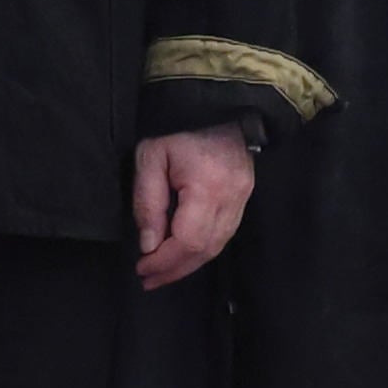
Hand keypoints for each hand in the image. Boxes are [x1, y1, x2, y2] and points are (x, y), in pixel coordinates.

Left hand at [130, 124, 255, 288]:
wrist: (216, 108)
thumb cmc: (178, 128)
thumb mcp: (151, 158)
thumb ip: (148, 202)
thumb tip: (149, 245)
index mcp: (208, 186)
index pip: (189, 239)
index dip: (165, 261)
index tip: (142, 268)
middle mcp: (232, 198)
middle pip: (206, 249)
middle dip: (175, 269)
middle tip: (148, 279)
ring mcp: (243, 199)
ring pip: (217, 246)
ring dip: (188, 264)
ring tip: (162, 274)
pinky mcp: (245, 199)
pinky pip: (224, 235)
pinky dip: (202, 250)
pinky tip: (183, 255)